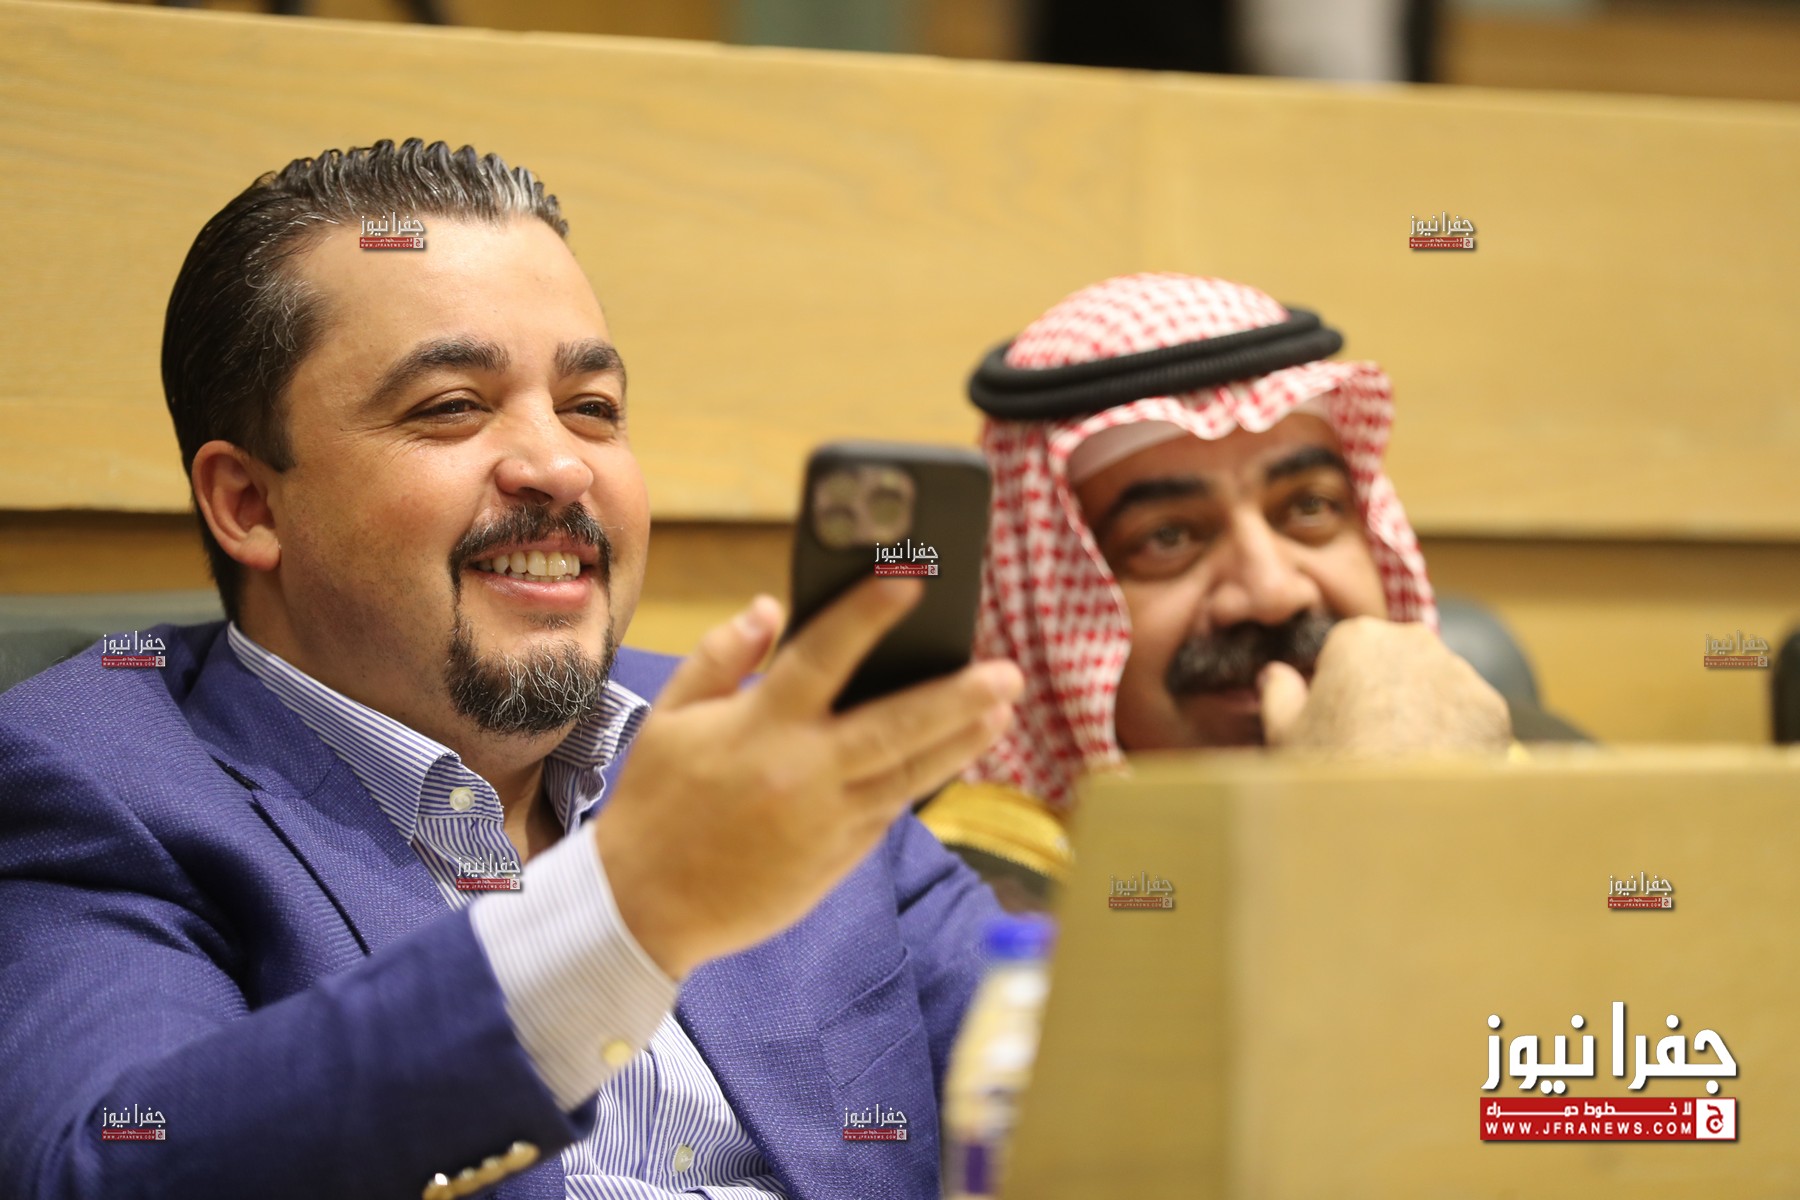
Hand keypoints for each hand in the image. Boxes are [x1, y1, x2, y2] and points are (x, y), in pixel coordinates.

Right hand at [593, 578, 1023, 978]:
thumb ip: (721, 658)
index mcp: (760, 728)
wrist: (646, 907)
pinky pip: (891, 810)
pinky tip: (952, 756)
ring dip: (961, 741)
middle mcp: (804, 772)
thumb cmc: (655, 803)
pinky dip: (922, 780)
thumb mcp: (670, 718)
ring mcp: (828, 820)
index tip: (909, 581)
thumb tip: (771, 609)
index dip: (867, 615)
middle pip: (897, 726)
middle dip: (958, 697)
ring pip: (910, 773)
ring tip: (1002, 711)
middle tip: (1007, 673)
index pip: (823, 657)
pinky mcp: (839, 859)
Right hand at [1256, 616, 1510, 753]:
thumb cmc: (1334, 769)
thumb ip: (1278, 692)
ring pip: (1435, 684)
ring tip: (1405, 756)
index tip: (1335, 714)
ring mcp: (1460, 673)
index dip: (1337, 681)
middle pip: (1395, 658)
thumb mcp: (1284, 732)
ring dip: (1423, 708)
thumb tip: (1276, 675)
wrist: (1400, 820)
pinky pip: (1468, 714)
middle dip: (1385, 687)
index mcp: (1358, 637)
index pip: (1344, 646)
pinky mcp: (1493, 708)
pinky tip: (1436, 766)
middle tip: (1370, 737)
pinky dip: (1455, 734)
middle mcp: (1415, 642)